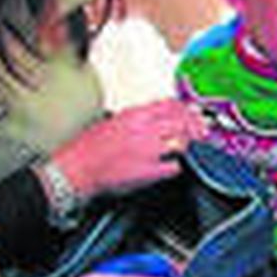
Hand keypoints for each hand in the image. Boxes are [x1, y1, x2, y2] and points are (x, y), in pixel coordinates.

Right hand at [54, 99, 207, 198]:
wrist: (77, 169)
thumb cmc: (90, 148)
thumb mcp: (114, 121)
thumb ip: (138, 118)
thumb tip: (158, 116)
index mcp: (135, 115)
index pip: (171, 105)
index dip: (187, 109)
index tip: (194, 114)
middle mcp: (144, 129)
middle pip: (182, 122)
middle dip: (194, 127)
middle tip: (199, 133)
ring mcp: (148, 150)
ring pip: (181, 143)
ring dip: (183, 147)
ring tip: (177, 150)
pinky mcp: (149, 170)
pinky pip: (174, 167)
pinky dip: (173, 167)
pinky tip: (168, 167)